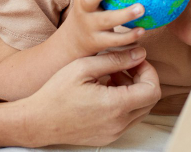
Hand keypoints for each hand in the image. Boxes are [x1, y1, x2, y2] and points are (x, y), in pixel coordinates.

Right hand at [0, 47, 161, 147]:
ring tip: (112, 76)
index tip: (135, 60)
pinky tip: (106, 90)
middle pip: (150, 100)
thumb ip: (116, 59)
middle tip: (124, 65)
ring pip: (140, 110)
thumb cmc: (56, 93)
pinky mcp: (108, 137)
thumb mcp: (84, 67)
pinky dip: (124, 103)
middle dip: (142, 79)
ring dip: (133, 91)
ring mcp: (114, 133)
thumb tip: (140, 53)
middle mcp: (118, 124)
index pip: (153, 89)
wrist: (37, 121)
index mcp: (115, 106)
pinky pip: (128, 119)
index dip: (149, 71)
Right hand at [59, 0, 146, 57]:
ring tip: (142, 8)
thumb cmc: (91, 11)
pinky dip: (129, 36)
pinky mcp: (98, 42)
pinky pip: (115, 40)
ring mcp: (90, 26)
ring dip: (124, 15)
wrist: (72, 42)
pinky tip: (144, 29)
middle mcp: (83, 9)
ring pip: (106, 20)